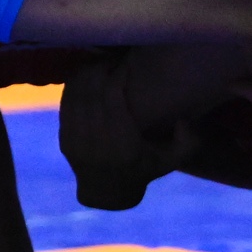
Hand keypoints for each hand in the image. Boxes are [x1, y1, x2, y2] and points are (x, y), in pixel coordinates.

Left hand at [58, 55, 185, 211]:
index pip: (111, 97)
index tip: (125, 62)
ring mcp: (76, 142)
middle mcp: (96, 143)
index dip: (116, 74)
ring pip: (77, 96)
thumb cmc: (144, 170)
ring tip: (100, 63)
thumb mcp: (171, 160)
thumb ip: (187, 142)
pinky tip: (85, 77)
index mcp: (122, 145)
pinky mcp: (64, 140)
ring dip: (87, 75)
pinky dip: (74, 87)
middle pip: (92, 92)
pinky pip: (66, 105)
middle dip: (101, 69)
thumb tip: (185, 119)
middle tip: (112, 58)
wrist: (107, 193)